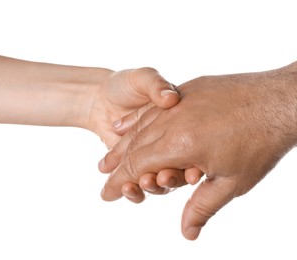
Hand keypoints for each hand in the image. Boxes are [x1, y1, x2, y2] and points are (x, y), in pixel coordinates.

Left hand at [87, 67, 202, 199]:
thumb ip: (156, 85)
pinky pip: (138, 186)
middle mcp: (173, 147)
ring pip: (159, 181)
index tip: (193, 172)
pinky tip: (127, 188)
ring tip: (144, 182)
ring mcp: (155, 162)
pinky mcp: (136, 172)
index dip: (194, 161)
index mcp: (182, 126)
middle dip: (173, 177)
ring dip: (154, 186)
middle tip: (164, 178)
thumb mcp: (144, 78)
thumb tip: (170, 98)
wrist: (102, 96)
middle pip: (179, 169)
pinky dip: (135, 190)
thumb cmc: (127, 84)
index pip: (193, 147)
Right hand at [99, 70, 296, 239]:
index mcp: (180, 145)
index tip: (105, 194)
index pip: (138, 167)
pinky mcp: (190, 88)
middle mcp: (173, 120)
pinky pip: (156, 106)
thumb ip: (202, 207)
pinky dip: (139, 118)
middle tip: (102, 173)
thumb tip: (187, 234)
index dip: (120, 182)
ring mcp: (181, 101)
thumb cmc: (261, 145)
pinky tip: (129, 123)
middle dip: (116, 162)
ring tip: (109, 152)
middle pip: (135, 144)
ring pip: (143, 123)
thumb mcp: (232, 182)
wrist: (283, 101)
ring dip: (124, 140)